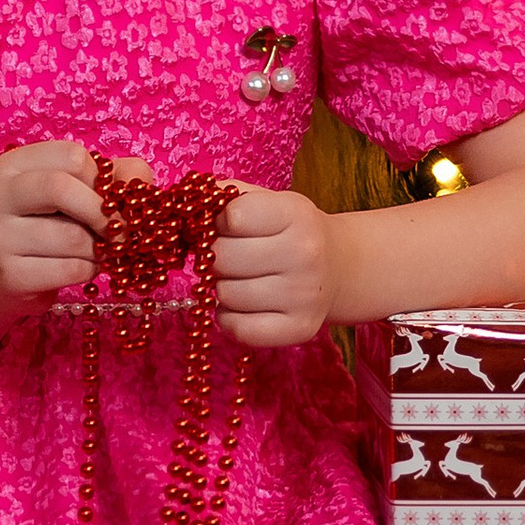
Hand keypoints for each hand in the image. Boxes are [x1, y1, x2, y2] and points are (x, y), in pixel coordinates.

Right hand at [0, 143, 154, 325]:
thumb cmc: (44, 227)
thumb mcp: (73, 193)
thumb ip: (114, 177)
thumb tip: (141, 186)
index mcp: (13, 164)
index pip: (71, 156)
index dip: (102, 180)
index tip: (110, 200)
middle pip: (62, 188)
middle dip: (103, 213)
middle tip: (121, 233)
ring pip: (72, 236)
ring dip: (98, 249)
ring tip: (94, 252)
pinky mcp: (9, 275)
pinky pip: (70, 270)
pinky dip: (88, 271)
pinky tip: (80, 268)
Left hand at [213, 186, 333, 349]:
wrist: (338, 266)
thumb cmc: (289, 229)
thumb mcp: (268, 200)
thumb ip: (227, 196)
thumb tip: (185, 202)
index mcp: (295, 214)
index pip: (232, 217)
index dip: (219, 221)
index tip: (226, 225)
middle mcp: (304, 254)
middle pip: (224, 258)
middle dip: (216, 256)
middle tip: (228, 255)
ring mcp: (304, 295)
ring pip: (227, 295)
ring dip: (222, 287)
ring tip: (240, 278)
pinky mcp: (299, 329)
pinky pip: (239, 329)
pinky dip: (229, 318)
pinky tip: (241, 304)